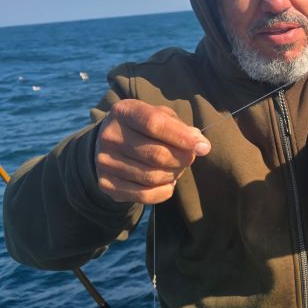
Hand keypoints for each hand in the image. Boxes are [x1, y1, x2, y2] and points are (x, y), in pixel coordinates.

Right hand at [95, 101, 210, 203]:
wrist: (111, 143)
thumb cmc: (143, 127)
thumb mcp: (159, 115)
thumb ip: (180, 127)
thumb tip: (200, 144)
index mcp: (124, 112)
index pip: (154, 124)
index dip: (182, 137)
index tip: (203, 147)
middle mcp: (110, 136)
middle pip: (156, 155)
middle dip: (182, 159)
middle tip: (190, 158)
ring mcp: (104, 161)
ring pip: (152, 177)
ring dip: (174, 175)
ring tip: (177, 168)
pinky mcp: (106, 183)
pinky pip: (143, 195)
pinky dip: (163, 192)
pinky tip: (168, 182)